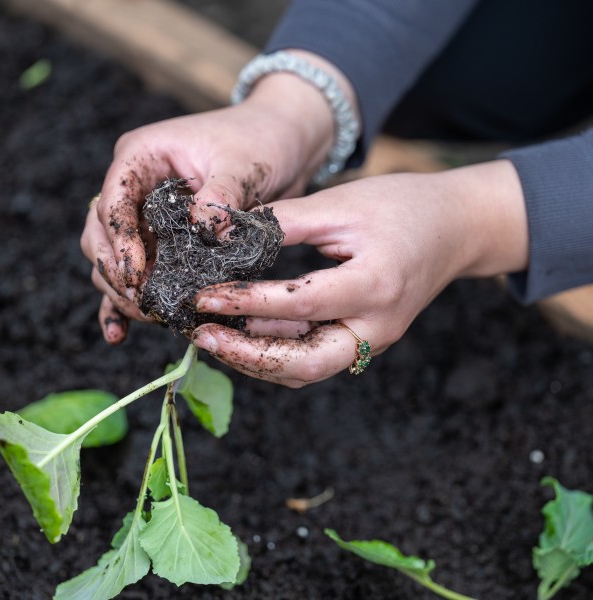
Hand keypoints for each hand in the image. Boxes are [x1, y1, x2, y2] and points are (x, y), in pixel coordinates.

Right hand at [80, 67, 340, 343]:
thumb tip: (203, 231)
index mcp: (143, 156)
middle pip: (102, 232)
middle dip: (117, 271)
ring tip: (148, 316)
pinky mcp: (164, 239)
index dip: (119, 240)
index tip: (136, 275)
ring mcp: (147, 214)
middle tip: (144, 302)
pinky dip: (128, 299)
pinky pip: (138, 271)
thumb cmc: (259, 141)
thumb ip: (220, 197)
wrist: (280, 144)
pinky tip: (121, 331)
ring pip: (114, 256)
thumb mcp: (243, 163)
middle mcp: (137, 186)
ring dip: (123, 289)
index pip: (114, 200)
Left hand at [192, 160, 527, 386]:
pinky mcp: (366, 339)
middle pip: (305, 364)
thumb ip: (285, 222)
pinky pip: (317, 356)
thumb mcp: (343, 204)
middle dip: (247, 356)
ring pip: (308, 368)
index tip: (204, 297)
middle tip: (202, 336)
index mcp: (375, 285)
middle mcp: (377, 325)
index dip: (246, 303)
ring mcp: (375, 339)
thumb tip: (228, 234)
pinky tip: (246, 334)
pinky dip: (278, 351)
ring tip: (214, 337)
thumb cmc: (405, 207)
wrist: (456, 227)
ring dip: (257, 359)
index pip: (300, 305)